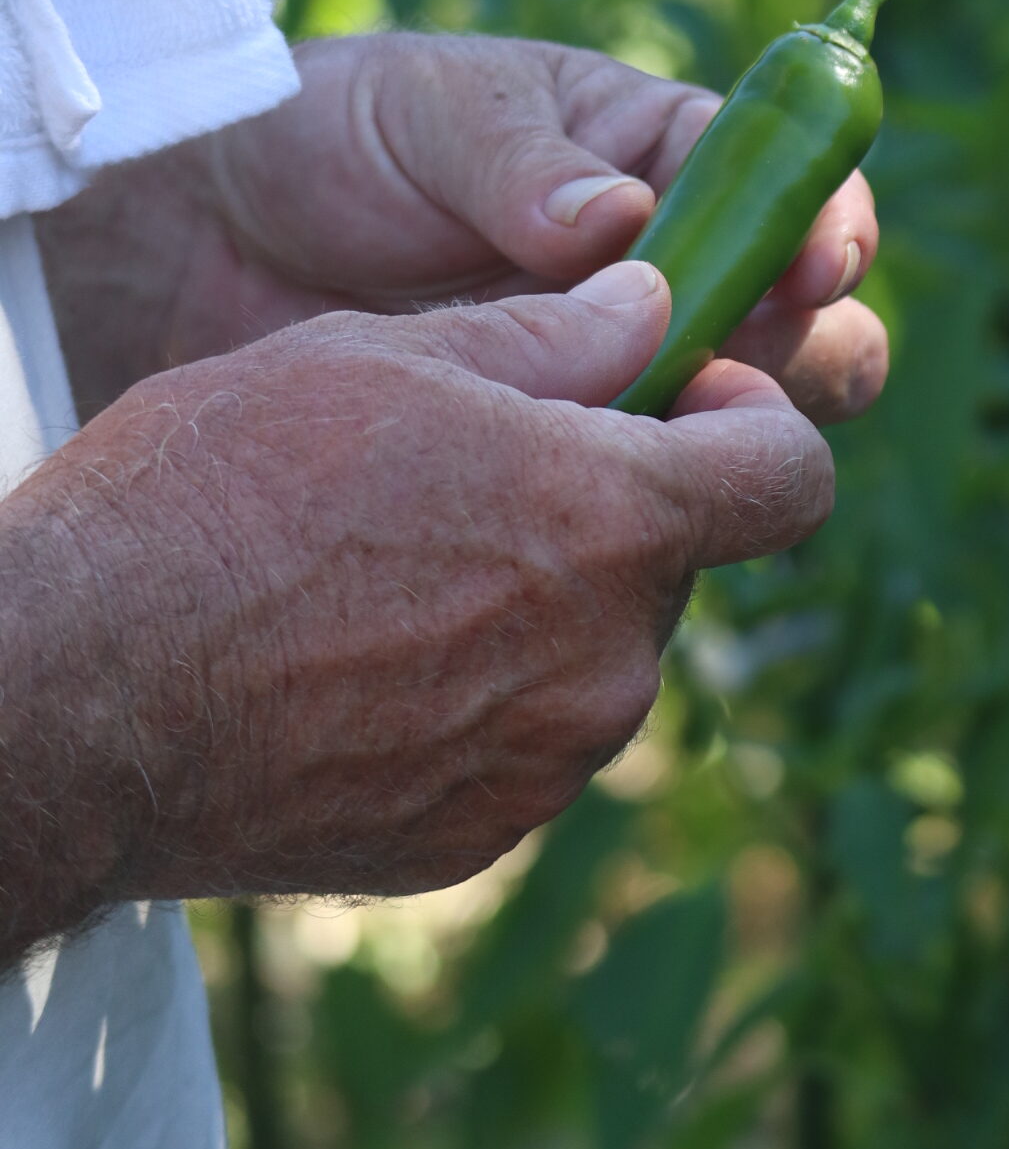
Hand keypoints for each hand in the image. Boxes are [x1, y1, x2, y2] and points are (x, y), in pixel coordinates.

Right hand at [0, 261, 831, 967]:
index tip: (677, 397)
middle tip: (484, 471)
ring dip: (543, 602)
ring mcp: (543, 768)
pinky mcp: (474, 839)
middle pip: (674, 564)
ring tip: (398, 563)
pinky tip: (363, 657)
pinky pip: (525, 741)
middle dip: (614, 508)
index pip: (791, 475)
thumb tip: (652, 309)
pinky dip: (482, 694)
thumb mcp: (381, 356)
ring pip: (597, 653)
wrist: (77, 695)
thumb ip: (549, 338)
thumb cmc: (220, 492)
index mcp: (609, 522)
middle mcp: (606, 664)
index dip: (750, 420)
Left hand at [39, 31, 888, 424]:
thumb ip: (523, 170)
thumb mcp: (430, 118)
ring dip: (734, 435)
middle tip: (746, 370)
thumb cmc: (331, 135)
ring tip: (659, 441)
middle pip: (805, 321)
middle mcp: (669, 266)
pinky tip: (588, 508)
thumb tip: (619, 222)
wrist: (204, 241)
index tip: (817, 263)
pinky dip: (638, 503)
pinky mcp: (564, 455)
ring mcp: (623, 369)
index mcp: (657, 151)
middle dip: (808, 346)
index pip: (786, 183)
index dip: (824, 220)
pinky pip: (639, 492)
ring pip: (741, 419)